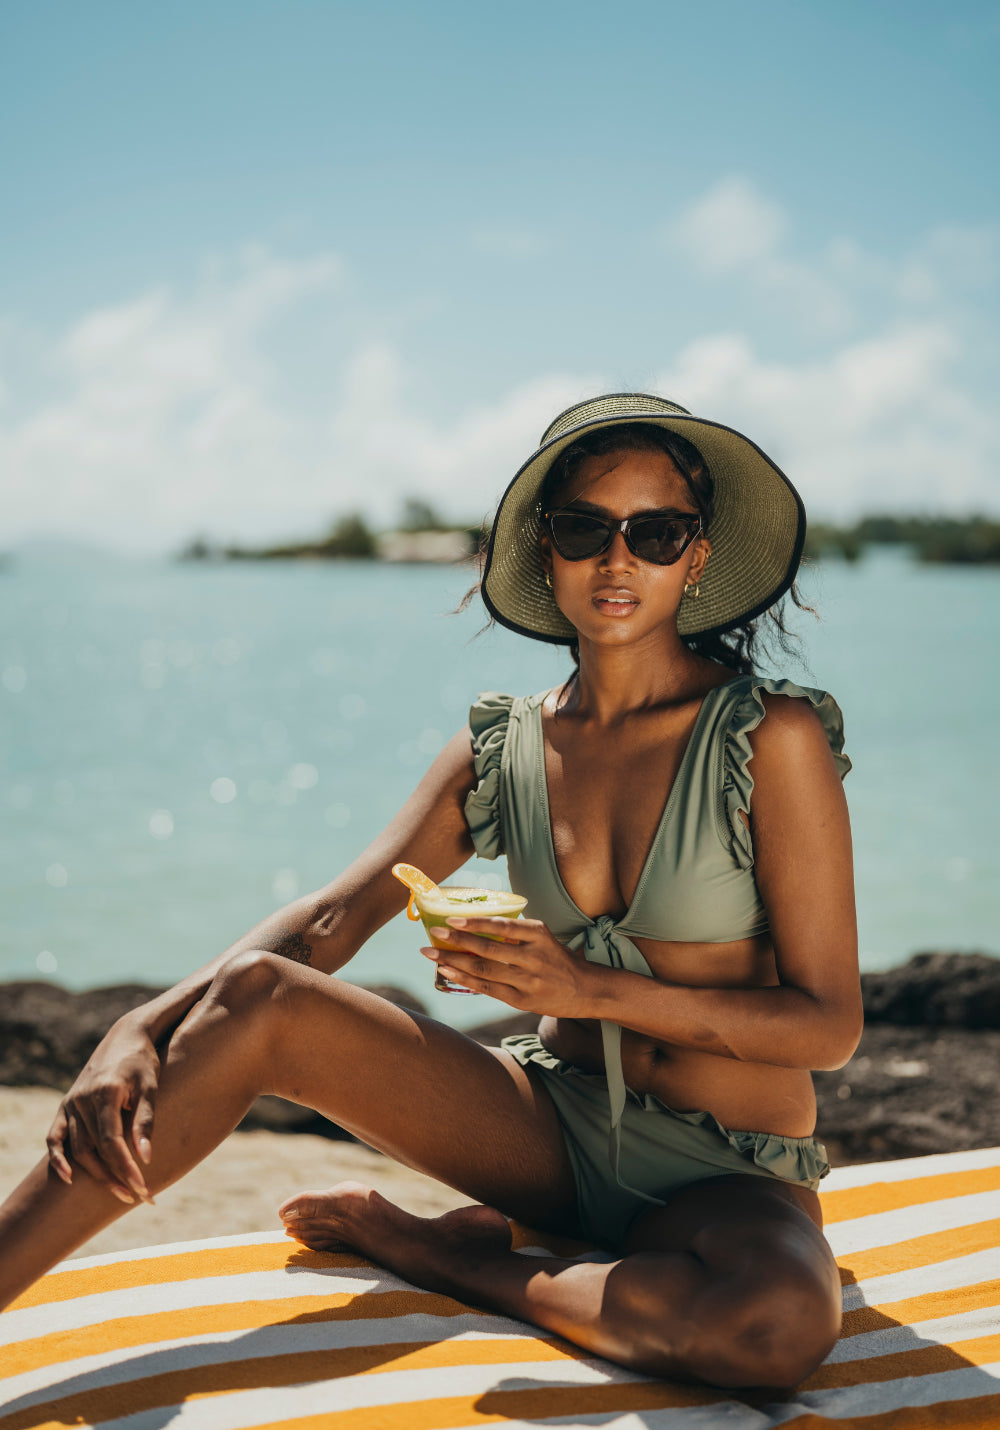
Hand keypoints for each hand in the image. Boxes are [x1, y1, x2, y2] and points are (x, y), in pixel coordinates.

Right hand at [46, 1016, 159, 1204]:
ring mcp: (71, 1102)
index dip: (125, 1168)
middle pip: (93, 1151)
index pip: (112, 1142)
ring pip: (77, 1149)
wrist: (126, 1037)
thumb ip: (145, 1122)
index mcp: (105, 1094)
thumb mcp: (151, 1087)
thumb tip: (146, 1158)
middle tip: (137, 1196)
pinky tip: (68, 1179)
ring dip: (96, 1174)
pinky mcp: (66, 1105)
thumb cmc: (144, 1063)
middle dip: (114, 1177)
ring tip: (120, 1192)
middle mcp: (83, 1099)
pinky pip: (55, 1137)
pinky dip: (57, 1158)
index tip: (143, 1188)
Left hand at [421, 916, 591, 1015]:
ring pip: (485, 971)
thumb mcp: (543, 938)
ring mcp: (528, 981)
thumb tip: (475, 924)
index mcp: (539, 935)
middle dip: (458, 941)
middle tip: (435, 933)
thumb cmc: (557, 959)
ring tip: (432, 955)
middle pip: (489, 949)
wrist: (585, 990)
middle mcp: (534, 957)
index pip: (503, 926)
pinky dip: (465, 980)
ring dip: (454, 962)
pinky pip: (488, 989)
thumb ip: (516, 933)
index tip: (452, 918)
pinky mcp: (522, 1001)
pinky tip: (448, 973)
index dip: (476, 923)